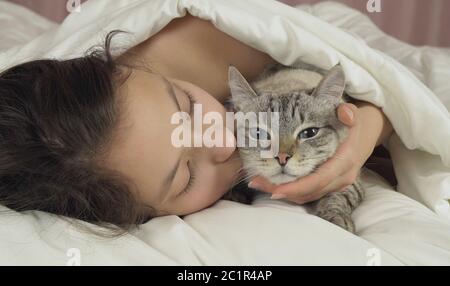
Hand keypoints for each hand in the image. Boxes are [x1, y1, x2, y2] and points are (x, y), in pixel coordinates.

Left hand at [248, 103, 373, 203]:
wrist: (363, 137)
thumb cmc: (350, 126)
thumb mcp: (351, 115)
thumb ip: (348, 113)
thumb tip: (345, 112)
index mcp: (344, 162)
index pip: (319, 180)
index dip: (297, 186)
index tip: (276, 189)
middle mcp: (341, 178)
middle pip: (309, 191)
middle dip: (282, 190)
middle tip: (256, 182)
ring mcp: (335, 185)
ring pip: (306, 195)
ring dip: (282, 191)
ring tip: (257, 182)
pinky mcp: (328, 187)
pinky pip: (307, 193)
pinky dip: (289, 190)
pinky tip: (270, 183)